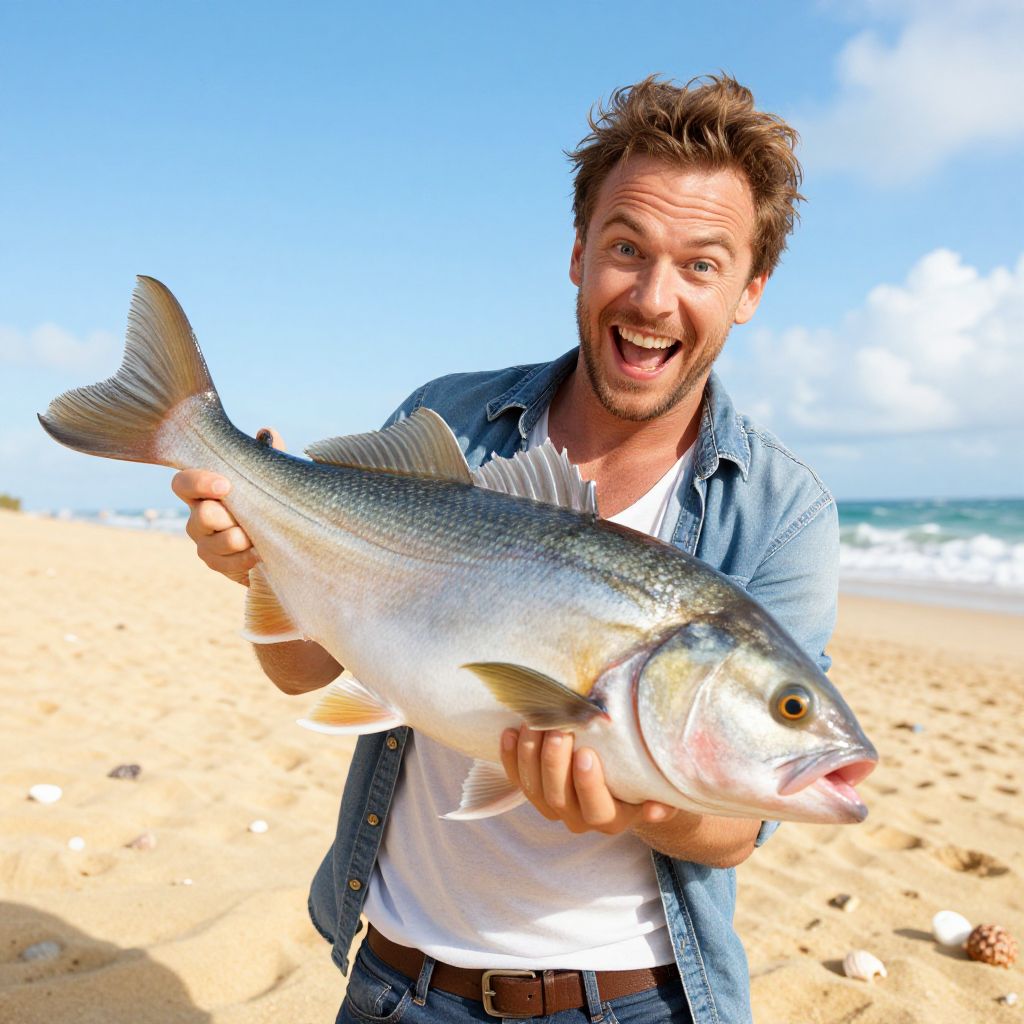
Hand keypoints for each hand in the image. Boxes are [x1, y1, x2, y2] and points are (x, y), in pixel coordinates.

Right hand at [171, 426, 284, 584]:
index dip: (199, 482)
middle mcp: (199, 514)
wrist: (280, 540)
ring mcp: (205, 540)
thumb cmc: (267, 501)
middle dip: (224, 518)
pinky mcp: (216, 562)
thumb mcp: (270, 479)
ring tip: (253, 537)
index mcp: (206, 489)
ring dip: (236, 539)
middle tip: (242, 518)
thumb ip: (268, 456)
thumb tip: (268, 432)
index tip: (226, 485)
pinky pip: (225, 563)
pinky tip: (259, 553)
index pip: (183, 483)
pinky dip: (244, 558)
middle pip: (201, 516)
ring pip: (213, 542)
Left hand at [500, 726, 677, 834]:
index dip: (589, 785)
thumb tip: (657, 808)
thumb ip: (660, 797)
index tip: (587, 754)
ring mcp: (553, 805)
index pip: (597, 808)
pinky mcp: (533, 789)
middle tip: (558, 731)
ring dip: (530, 756)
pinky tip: (510, 732)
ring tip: (534, 724)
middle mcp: (579, 817)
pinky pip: (516, 777)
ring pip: (534, 788)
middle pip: (559, 797)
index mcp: (612, 818)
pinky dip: (510, 756)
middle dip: (555, 763)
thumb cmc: (643, 777)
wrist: (624, 781)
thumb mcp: (658, 786)